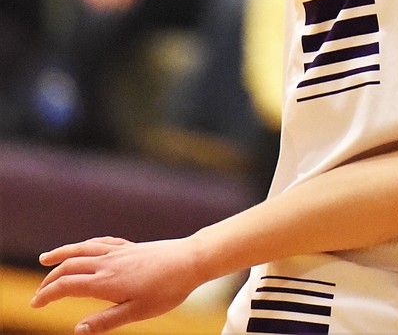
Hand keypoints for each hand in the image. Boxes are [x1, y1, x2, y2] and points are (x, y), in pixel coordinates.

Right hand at [32, 237, 200, 333]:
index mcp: (107, 281)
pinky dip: (87, 244)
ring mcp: (121, 252)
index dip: (47, 295)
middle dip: (50, 279)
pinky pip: (102, 242)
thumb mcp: (138, 312)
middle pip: (70, 266)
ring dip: (63, 253)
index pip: (67, 285)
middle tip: (37, 294)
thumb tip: (77, 330)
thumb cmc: (168, 289)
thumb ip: (106, 321)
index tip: (35, 305)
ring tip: (46, 258)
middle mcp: (110, 262)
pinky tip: (85, 247)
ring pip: (84, 248)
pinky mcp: (131, 246)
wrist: (193, 259)